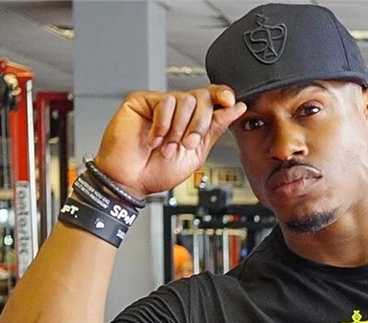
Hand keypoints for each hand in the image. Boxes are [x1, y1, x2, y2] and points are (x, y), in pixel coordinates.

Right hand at [93, 85, 246, 196]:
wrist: (131, 181)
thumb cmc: (157, 172)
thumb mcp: (196, 153)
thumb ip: (215, 129)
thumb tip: (236, 108)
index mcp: (192, 122)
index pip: (211, 99)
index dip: (222, 95)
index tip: (230, 102)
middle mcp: (177, 111)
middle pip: (202, 97)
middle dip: (200, 124)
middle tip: (188, 144)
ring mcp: (159, 104)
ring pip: (185, 100)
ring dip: (179, 129)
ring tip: (167, 148)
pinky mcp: (141, 100)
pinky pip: (164, 103)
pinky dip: (162, 125)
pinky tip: (154, 140)